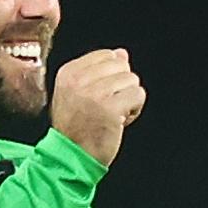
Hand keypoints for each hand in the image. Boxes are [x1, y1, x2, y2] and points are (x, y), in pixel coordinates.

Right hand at [50, 48, 145, 166]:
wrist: (70, 154)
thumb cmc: (74, 126)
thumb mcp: (77, 92)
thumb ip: (97, 70)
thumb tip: (121, 53)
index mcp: (69, 72)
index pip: (106, 55)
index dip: (110, 74)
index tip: (100, 94)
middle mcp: (79, 79)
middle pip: (121, 65)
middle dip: (121, 85)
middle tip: (108, 105)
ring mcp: (95, 92)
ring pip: (132, 79)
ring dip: (128, 98)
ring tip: (113, 114)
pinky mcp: (110, 107)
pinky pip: (138, 94)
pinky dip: (135, 109)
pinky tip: (121, 120)